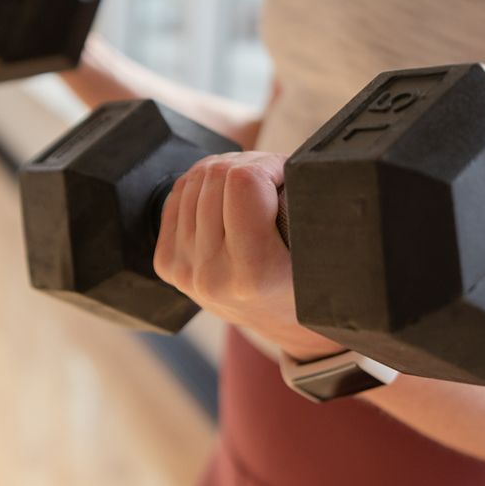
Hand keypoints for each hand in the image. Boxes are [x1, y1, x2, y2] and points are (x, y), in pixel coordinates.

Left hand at [154, 151, 342, 359]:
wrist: (276, 321)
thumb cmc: (306, 281)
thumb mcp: (318, 252)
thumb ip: (308, 210)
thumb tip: (287, 164)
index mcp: (253, 272)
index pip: (244, 182)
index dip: (268, 164)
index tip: (284, 173)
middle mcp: (211, 274)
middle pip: (216, 175)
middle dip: (249, 164)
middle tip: (271, 177)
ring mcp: (183, 270)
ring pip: (194, 179)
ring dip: (225, 171)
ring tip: (251, 187)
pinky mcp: (166, 263)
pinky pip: (178, 194)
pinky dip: (202, 184)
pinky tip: (226, 195)